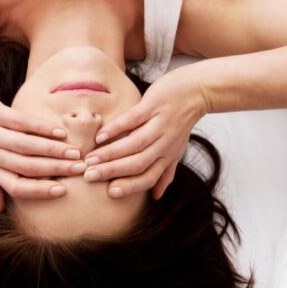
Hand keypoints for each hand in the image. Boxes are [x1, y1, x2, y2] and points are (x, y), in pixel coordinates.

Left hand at [0, 77, 84, 212]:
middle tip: (79, 169)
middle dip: (55, 169)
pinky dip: (41, 128)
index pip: (15, 186)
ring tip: (74, 152)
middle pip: (26, 167)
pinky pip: (20, 122)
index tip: (62, 191)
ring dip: (53, 150)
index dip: (38, 191)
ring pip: (26, 146)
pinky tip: (58, 131)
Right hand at [85, 66, 208, 199]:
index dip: (130, 186)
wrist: (197, 90)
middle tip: (90, 176)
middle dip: (112, 171)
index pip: (148, 176)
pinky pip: (133, 119)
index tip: (109, 192)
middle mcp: (164, 143)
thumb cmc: (182, 121)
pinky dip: (116, 128)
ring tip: (90, 159)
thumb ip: (165, 172)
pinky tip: (100, 135)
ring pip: (134, 144)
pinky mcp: (154, 105)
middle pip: (137, 163)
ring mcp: (160, 124)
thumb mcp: (177, 149)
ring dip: (111, 153)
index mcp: (167, 155)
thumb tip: (156, 197)